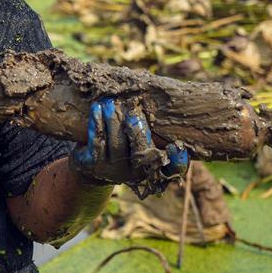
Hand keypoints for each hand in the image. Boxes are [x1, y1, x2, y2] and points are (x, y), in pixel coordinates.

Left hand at [70, 97, 188, 196]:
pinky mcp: (95, 166)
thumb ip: (156, 130)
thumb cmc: (126, 146)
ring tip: (111, 101)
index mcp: (154, 168)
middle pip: (140, 149)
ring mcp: (114, 171)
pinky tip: (96, 108)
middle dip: (136, 126)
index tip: (177, 146)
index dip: (177, 161)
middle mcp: (136, 172)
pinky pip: (96, 142)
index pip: (172, 169)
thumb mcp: (143, 142)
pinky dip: (97, 123)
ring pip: (117, 144)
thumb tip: (175, 100)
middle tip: (132, 107)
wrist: (94, 166)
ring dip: (114, 119)